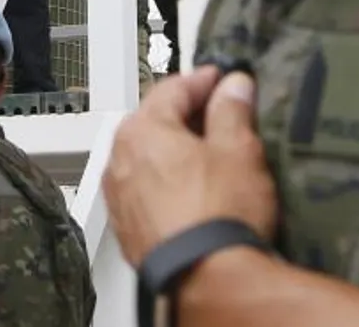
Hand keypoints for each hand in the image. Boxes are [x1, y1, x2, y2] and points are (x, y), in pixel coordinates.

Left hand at [104, 66, 276, 265]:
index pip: (173, 88)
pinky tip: (195, 193)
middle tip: (221, 114)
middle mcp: (120, 160)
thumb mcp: (237, 149)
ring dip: (176, 152)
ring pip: (150, 159)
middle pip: (155, 122)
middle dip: (188, 116)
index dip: (203, 80)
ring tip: (212, 157)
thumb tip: (233, 86)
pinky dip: (168, 184)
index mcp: (142, 130)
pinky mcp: (129, 228)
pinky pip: (148, 191)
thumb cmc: (218, 215)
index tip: (222, 79)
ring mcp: (120, 197)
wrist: (204, 279)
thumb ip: (232, 110)